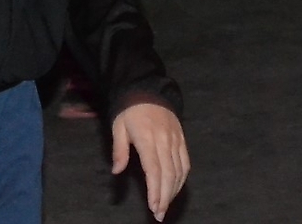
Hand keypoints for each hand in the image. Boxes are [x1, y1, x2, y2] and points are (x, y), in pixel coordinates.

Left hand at [112, 102, 189, 221]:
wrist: (148, 90)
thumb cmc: (130, 111)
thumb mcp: (118, 127)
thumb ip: (119, 150)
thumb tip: (116, 171)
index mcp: (147, 138)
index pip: (153, 168)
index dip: (155, 190)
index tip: (154, 206)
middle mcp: (164, 140)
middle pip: (168, 173)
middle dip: (165, 196)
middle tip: (159, 214)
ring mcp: (176, 139)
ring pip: (179, 170)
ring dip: (174, 191)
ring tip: (166, 206)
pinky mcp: (182, 139)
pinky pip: (185, 162)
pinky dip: (182, 179)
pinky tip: (175, 189)